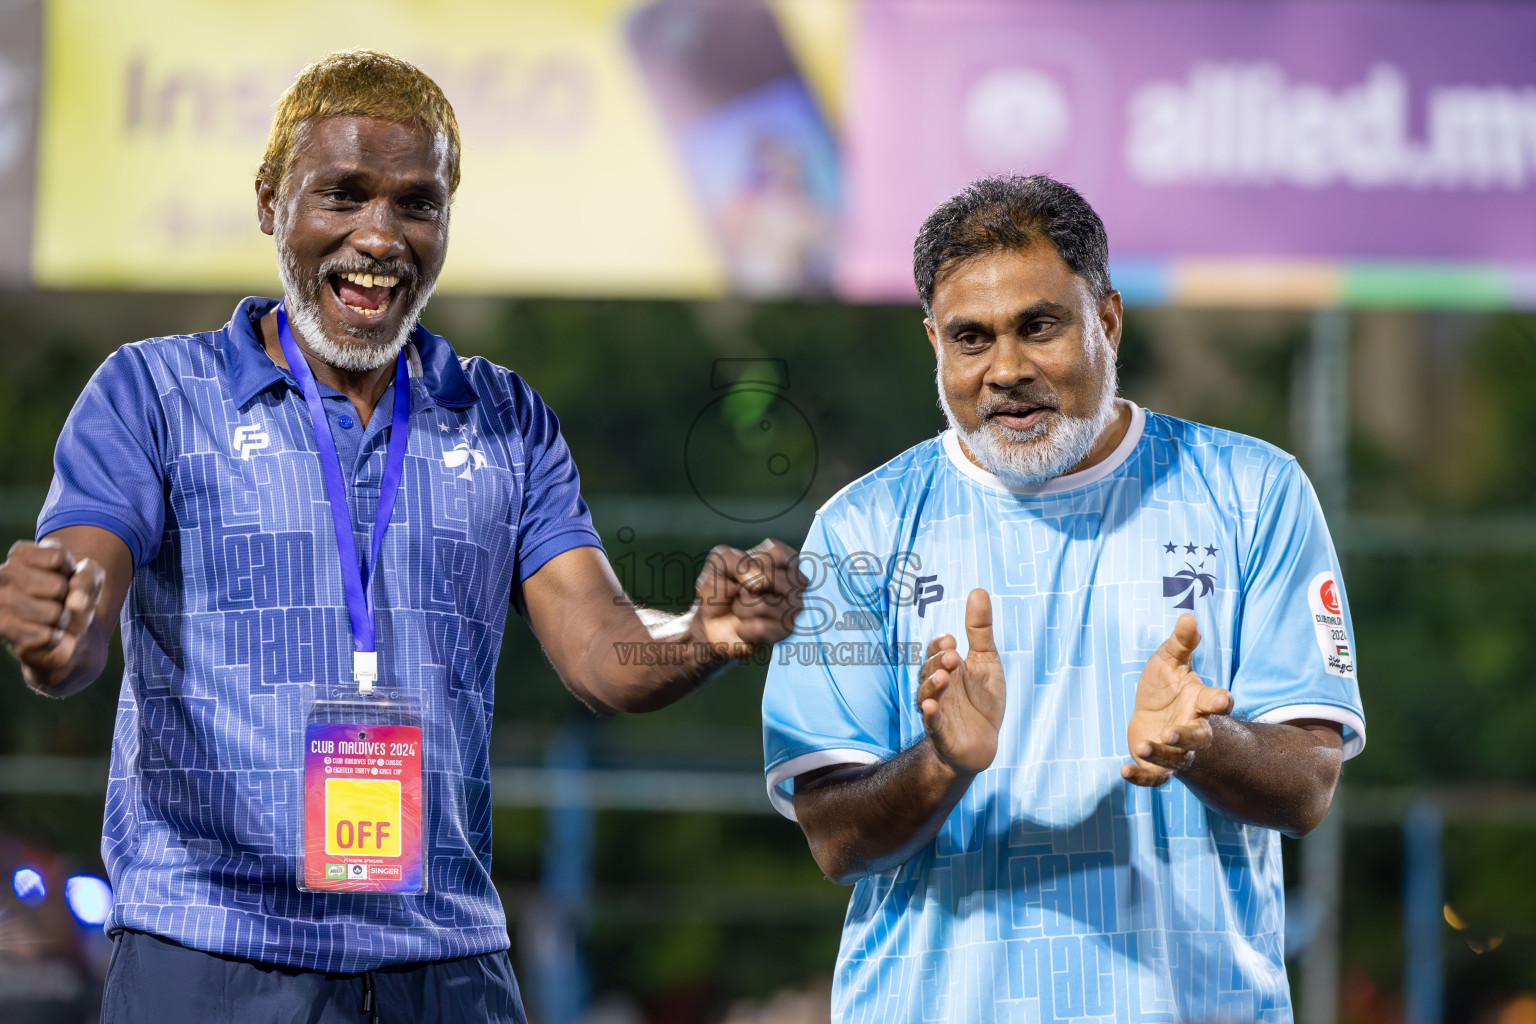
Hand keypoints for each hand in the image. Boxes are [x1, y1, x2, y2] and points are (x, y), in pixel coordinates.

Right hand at [0, 539, 106, 689]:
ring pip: (52, 613)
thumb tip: (74, 603)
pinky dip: (55, 638)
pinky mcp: (2, 628)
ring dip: (61, 620)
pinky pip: (46, 636)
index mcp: (21, 555)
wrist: (65, 632)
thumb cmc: (73, 596)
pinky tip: (44, 634)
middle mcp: (2, 574)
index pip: (59, 558)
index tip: (64, 577)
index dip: (72, 571)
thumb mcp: (90, 576)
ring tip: (51, 618)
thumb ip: (88, 576)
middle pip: (57, 586)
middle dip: (66, 598)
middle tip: (57, 602)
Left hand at [692, 539, 805, 656]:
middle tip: (739, 593)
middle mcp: (796, 585)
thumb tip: (757, 583)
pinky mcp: (784, 633)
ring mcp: (794, 610)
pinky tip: (743, 627)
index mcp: (786, 561)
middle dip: (741, 587)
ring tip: (740, 610)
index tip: (740, 571)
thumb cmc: (720, 588)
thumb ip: (734, 560)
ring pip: (762, 606)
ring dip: (739, 608)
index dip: (750, 563)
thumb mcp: (719, 563)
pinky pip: (760, 628)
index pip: (776, 552)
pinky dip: (742, 628)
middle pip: (768, 580)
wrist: (710, 624)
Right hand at [915, 589, 1004, 773]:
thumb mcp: (986, 662)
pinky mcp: (942, 734)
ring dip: (932, 685)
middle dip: (937, 662)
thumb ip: (980, 630)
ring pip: (926, 695)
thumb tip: (978, 591)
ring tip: (942, 677)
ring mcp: (939, 711)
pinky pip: (932, 724)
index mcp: (948, 669)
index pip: (935, 652)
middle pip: (928, 671)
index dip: (939, 646)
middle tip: (952, 657)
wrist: (982, 744)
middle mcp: (938, 688)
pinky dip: (930, 716)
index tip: (950, 640)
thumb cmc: (981, 701)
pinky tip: (930, 708)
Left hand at [1122, 613, 1234, 786]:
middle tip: (1171, 732)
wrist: (1153, 714)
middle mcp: (1192, 727)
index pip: (1217, 701)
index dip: (1220, 701)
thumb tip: (1188, 616)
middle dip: (1188, 736)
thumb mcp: (1169, 660)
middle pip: (1200, 737)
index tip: (1221, 701)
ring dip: (1162, 754)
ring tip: (1144, 745)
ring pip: (1177, 758)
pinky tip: (1123, 770)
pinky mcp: (1158, 765)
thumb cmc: (1167, 686)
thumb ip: (1181, 642)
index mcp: (1200, 701)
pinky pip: (1154, 776)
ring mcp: (1177, 749)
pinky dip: (1141, 777)